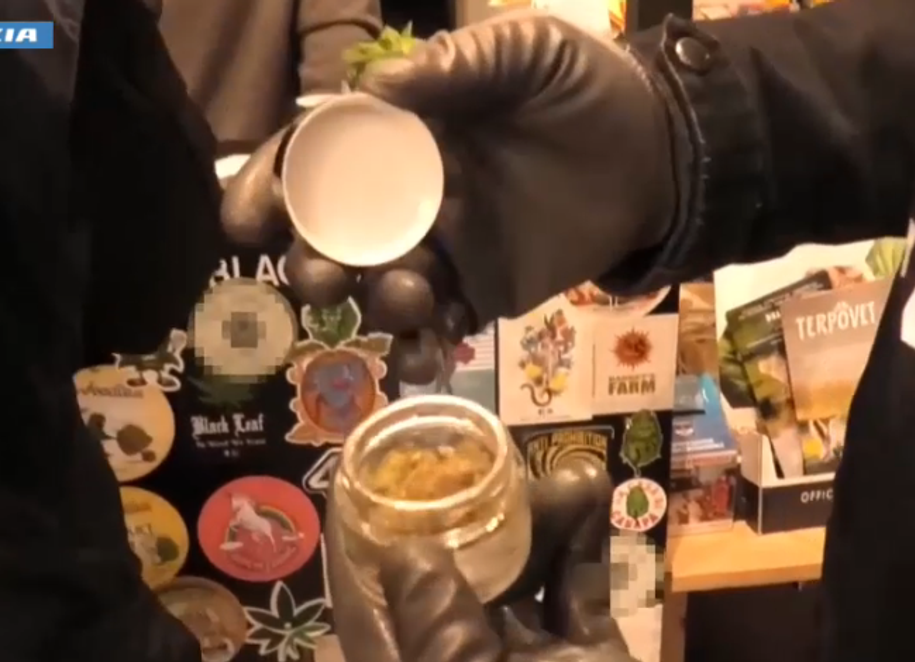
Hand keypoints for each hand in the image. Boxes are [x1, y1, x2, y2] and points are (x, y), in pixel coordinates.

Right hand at [223, 13, 679, 383]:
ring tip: (408, 295)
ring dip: (373, 303)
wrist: (664, 152)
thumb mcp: (528, 50)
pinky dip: (423, 350)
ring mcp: (446, 251)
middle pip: (334, 238)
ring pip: (379, 289)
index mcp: (403, 136)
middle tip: (322, 276)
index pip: (317, 159)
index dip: (273, 185)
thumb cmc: (588, 90)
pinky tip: (427, 358)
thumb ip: (460, 62)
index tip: (250, 217)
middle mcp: (409, 197)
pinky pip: (439, 328)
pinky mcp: (485, 293)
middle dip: (312, 262)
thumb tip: (378, 87)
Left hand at [325, 464, 649, 661]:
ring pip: (520, 575)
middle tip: (485, 460)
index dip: (361, 544)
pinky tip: (589, 492)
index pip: (370, 605)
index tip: (364, 479)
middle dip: (470, 514)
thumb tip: (402, 552)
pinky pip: (580, 590)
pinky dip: (584, 540)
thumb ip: (430, 619)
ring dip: (536, 518)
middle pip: (452, 575)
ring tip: (559, 471)